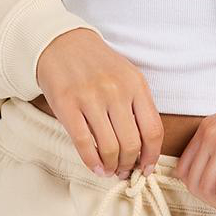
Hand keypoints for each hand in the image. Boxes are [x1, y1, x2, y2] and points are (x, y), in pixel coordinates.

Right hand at [35, 29, 164, 176]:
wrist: (61, 43)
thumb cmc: (97, 65)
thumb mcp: (127, 77)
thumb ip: (138, 106)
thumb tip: (144, 148)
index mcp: (136, 85)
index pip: (153, 130)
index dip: (152, 156)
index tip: (147, 169)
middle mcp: (116, 91)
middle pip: (131, 143)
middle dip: (129, 165)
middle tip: (125, 171)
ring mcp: (90, 97)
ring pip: (109, 147)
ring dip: (112, 166)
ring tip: (110, 170)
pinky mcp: (67, 104)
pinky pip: (83, 143)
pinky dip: (92, 162)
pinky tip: (96, 168)